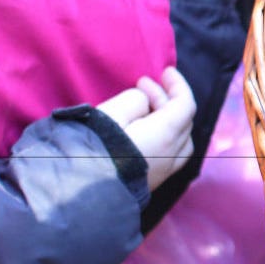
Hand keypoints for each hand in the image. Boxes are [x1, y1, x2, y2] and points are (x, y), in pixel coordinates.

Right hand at [97, 67, 196, 189]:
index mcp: (166, 135)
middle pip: (183, 120)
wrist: (78, 191)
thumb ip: (136, 100)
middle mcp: (172, 155)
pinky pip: (170, 153)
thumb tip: (145, 103)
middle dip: (166, 98)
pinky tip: (143, 129)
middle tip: (143, 86)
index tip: (166, 71)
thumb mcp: (113, 112)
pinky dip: (164, 135)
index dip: (178, 84)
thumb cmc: (94, 146)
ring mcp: (164, 172)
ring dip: (167, 118)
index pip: (186, 104)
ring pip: (180, 138)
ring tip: (144, 106)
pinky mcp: (153, 182)